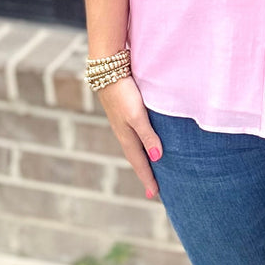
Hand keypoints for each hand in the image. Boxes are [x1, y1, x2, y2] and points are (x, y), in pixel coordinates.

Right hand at [96, 75, 163, 199]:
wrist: (107, 70)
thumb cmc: (123, 92)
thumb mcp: (137, 115)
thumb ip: (147, 134)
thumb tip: (158, 157)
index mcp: (127, 136)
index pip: (140, 162)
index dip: (148, 178)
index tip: (155, 195)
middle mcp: (123, 132)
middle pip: (136, 157)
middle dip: (145, 172)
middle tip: (153, 189)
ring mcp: (122, 122)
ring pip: (134, 146)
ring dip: (142, 158)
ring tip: (150, 168)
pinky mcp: (123, 112)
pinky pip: (134, 135)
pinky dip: (140, 144)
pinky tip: (144, 141)